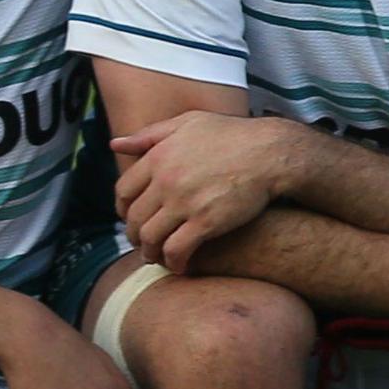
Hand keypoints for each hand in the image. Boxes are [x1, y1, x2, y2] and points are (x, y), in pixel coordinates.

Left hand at [114, 113, 294, 265]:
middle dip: (135, 235)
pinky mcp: (206, 222)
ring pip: (151, 237)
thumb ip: (150, 134)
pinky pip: (177, 249)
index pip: (124, 191)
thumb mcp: (190, 123)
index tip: (132, 217)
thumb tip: (115, 144)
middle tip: (143, 243)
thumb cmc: (234, 135)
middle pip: (135, 218)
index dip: (124, 209)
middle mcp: (166, 181)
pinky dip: (173, 261)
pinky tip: (179, 265)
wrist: (273, 153)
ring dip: (150, 252)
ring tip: (156, 257)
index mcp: (159, 157)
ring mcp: (185, 203)